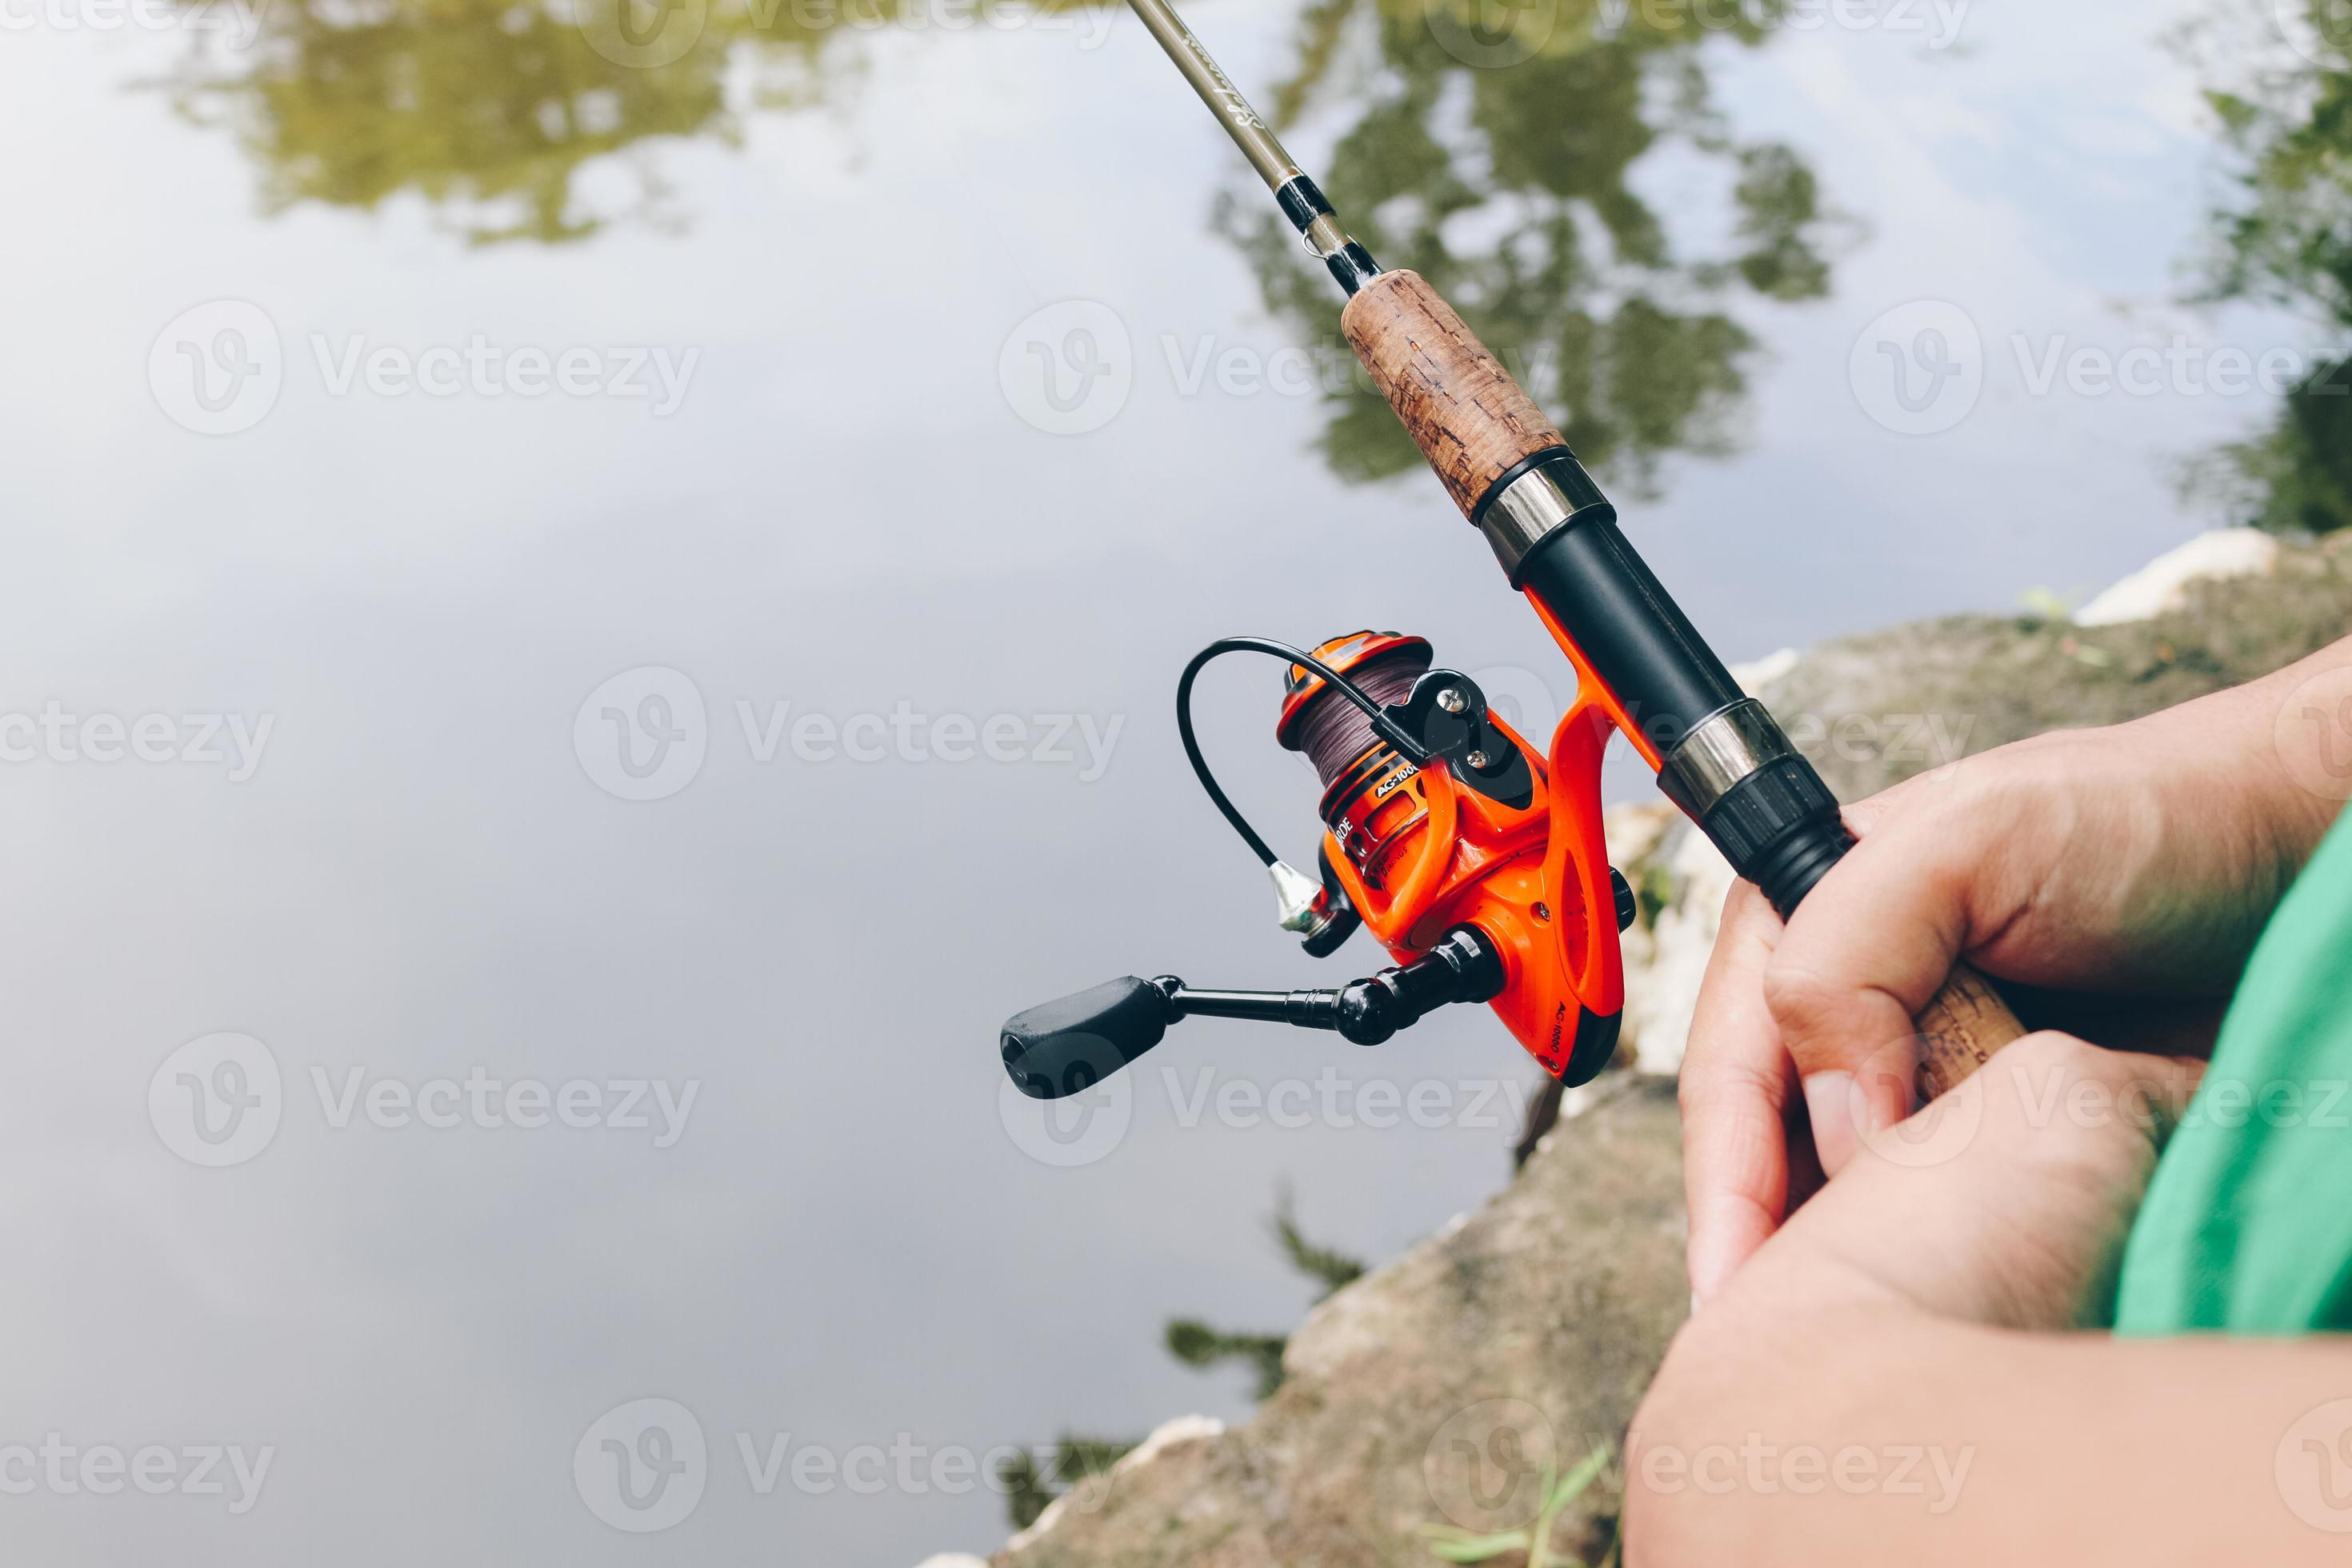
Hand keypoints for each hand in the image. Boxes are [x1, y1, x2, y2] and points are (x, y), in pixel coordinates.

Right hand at [1681, 652, 2344, 1305]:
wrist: (2294, 850)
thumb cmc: (2145, 817)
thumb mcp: (1969, 842)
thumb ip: (1847, 946)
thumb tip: (1832, 1115)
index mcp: (1803, 926)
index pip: (1727, 1077)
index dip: (1731, 1188)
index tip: (1748, 1291)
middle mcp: (1854, 1007)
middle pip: (1776, 1154)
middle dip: (1789, 1240)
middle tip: (1811, 1337)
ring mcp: (1932, 1072)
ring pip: (1860, 1197)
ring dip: (1877, 1257)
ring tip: (1891, 1324)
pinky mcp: (2011, 1129)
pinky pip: (1958, 1214)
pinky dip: (1961, 1256)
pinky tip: (1965, 1298)